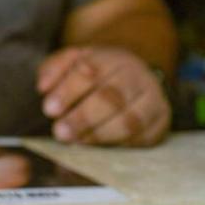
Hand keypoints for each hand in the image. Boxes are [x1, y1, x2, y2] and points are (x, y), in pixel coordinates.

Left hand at [36, 46, 169, 146]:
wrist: (132, 73)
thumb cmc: (95, 71)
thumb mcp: (72, 60)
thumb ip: (54, 69)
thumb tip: (43, 87)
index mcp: (112, 58)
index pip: (90, 72)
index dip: (68, 92)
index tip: (49, 109)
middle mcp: (136, 76)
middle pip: (112, 98)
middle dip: (83, 117)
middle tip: (60, 132)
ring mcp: (152, 99)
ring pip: (130, 120)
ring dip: (100, 134)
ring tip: (77, 141)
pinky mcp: (161, 122)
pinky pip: (143, 138)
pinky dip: (119, 145)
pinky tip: (98, 147)